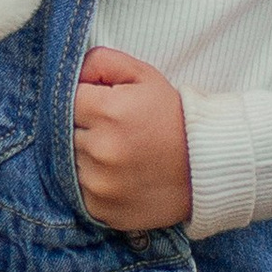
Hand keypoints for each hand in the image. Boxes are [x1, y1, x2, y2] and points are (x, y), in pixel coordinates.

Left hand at [73, 46, 192, 231]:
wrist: (206, 166)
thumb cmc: (173, 117)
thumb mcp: (144, 76)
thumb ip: (102, 62)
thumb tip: (73, 73)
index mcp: (107, 111)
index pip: (66, 99)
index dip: (84, 102)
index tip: (102, 107)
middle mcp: (100, 149)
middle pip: (65, 132)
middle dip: (84, 129)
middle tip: (113, 132)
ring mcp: (99, 183)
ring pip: (69, 162)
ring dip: (87, 157)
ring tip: (118, 154)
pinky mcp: (101, 209)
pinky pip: (79, 192)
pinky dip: (93, 183)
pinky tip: (118, 176)